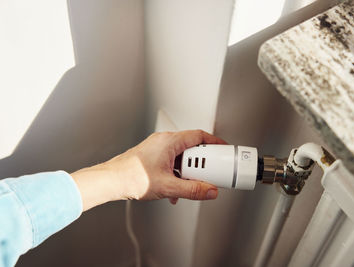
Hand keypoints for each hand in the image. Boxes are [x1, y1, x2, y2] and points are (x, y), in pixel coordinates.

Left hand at [71, 130, 226, 210]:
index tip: (223, 149)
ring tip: (189, 184)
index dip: (214, 142)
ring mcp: (157, 148)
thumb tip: (209, 190)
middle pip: (191, 147)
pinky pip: (172, 161)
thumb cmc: (131, 177)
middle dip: (201, 162)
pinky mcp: (153, 156)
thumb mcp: (168, 187)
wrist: (110, 181)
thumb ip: (192, 190)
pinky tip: (175, 188)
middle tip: (208, 172)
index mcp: (169, 141)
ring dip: (188, 170)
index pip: (199, 136)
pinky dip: (178, 173)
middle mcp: (163, 141)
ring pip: (181, 156)